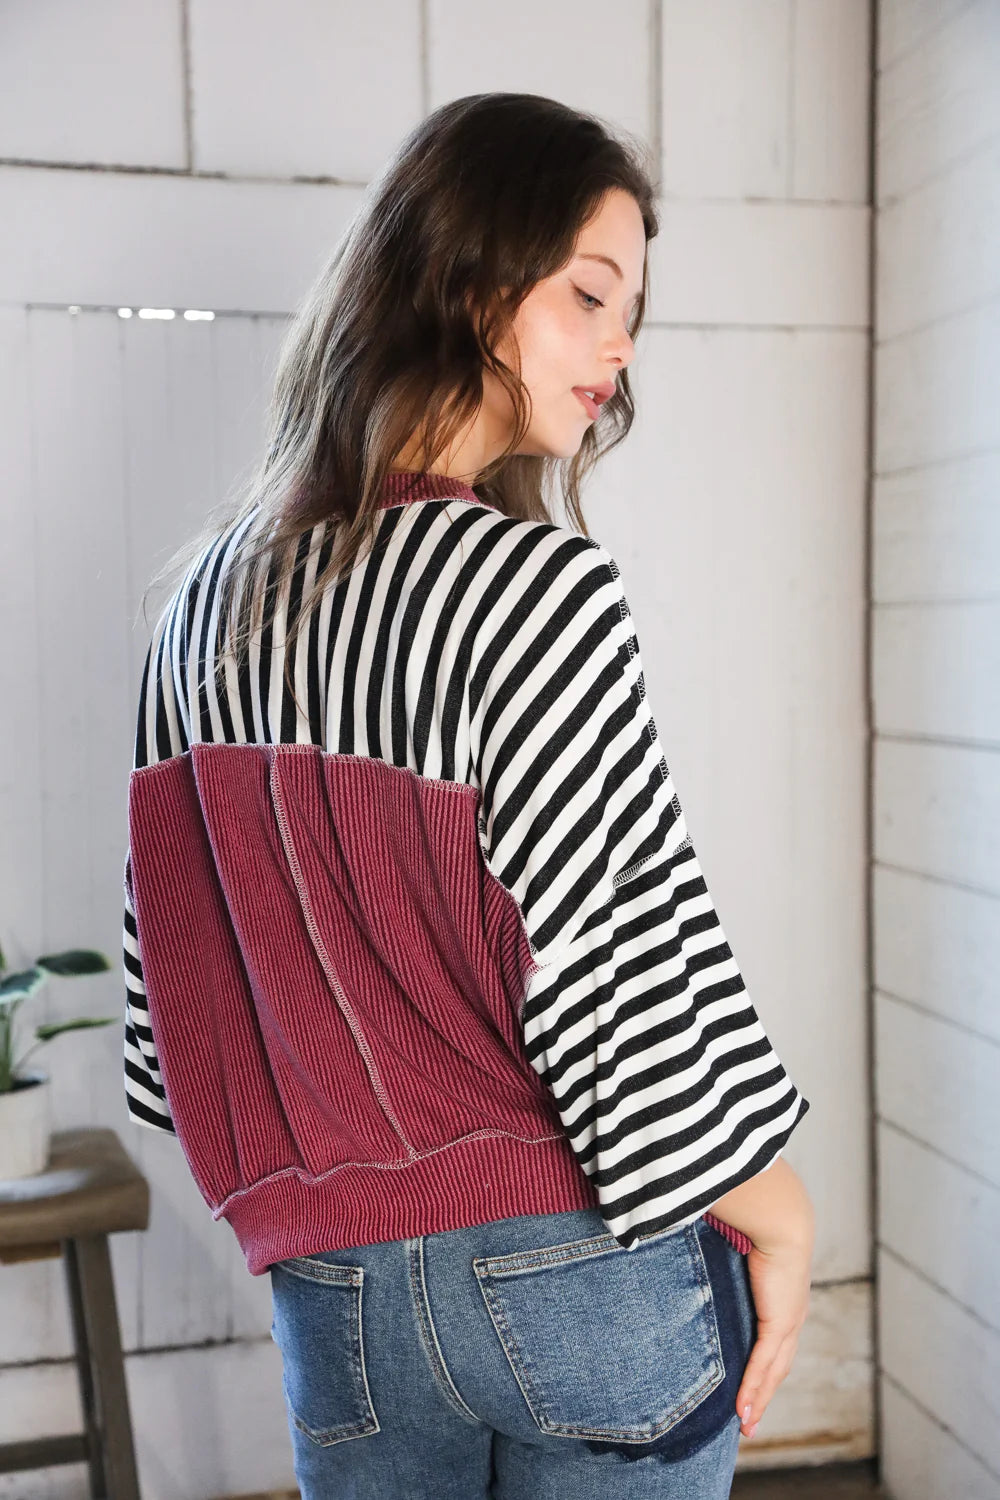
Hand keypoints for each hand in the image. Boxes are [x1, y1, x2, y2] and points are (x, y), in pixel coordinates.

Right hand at [735, 1237, 811, 1438]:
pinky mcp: (778, 1324)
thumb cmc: (761, 1224)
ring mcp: (788, 1323)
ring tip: (745, 1425)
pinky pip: (762, 1364)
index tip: (753, 1388)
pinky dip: (752, 1389)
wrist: (781, 1220)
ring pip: (772, 1373)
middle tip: (749, 1421)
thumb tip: (714, 1249)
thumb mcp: (745, 1248)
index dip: (766, 1368)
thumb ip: (731, 1258)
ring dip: (758, 1401)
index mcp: (787, 1300)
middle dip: (763, 1396)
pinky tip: (742, 1409)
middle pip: (777, 1368)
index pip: (777, 1343)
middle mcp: (793, 1316)